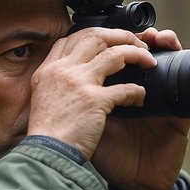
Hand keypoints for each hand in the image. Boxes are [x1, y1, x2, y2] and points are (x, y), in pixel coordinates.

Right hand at [26, 27, 155, 158]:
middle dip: (120, 36)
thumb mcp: (42, 98)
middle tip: (136, 43)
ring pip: (114, 54)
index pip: (70, 38)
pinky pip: (125, 88)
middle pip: (95, 36)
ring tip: (148, 62)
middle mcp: (62, 70)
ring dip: (136, 54)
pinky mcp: (94, 101)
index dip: (94, 35)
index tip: (109, 41)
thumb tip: (73, 74)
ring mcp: (78, 82)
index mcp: (49, 69)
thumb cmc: (47, 133)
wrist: (46, 153)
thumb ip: (56, 82)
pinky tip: (140, 98)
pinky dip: (136, 92)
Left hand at [91, 28, 189, 189]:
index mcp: (115, 94)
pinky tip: (174, 49)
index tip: (102, 32)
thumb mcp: (89, 128)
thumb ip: (79, 105)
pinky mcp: (178, 111)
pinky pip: (184, 82)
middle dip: (134, 38)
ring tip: (154, 35)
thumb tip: (58, 80)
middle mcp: (138, 92)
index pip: (114, 61)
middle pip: (138, 55)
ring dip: (161, 42)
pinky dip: (180, 61)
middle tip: (131, 31)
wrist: (134, 186)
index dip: (110, 44)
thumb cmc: (112, 158)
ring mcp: (160, 100)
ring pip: (165, 61)